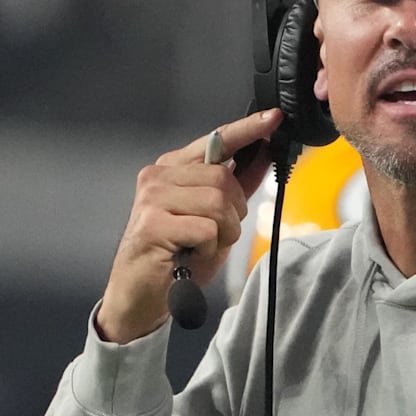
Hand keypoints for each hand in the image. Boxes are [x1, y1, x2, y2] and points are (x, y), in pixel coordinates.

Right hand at [96, 109, 282, 343]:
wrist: (142, 298)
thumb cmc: (177, 255)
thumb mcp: (216, 217)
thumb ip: (237, 186)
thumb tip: (264, 155)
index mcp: (174, 168)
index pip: (216, 140)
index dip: (247, 129)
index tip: (274, 117)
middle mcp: (158, 176)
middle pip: (223, 178)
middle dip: (233, 212)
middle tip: (215, 233)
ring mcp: (152, 199)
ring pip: (217, 202)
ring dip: (222, 232)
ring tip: (202, 245)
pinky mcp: (151, 224)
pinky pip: (206, 228)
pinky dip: (209, 246)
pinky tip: (189, 254)